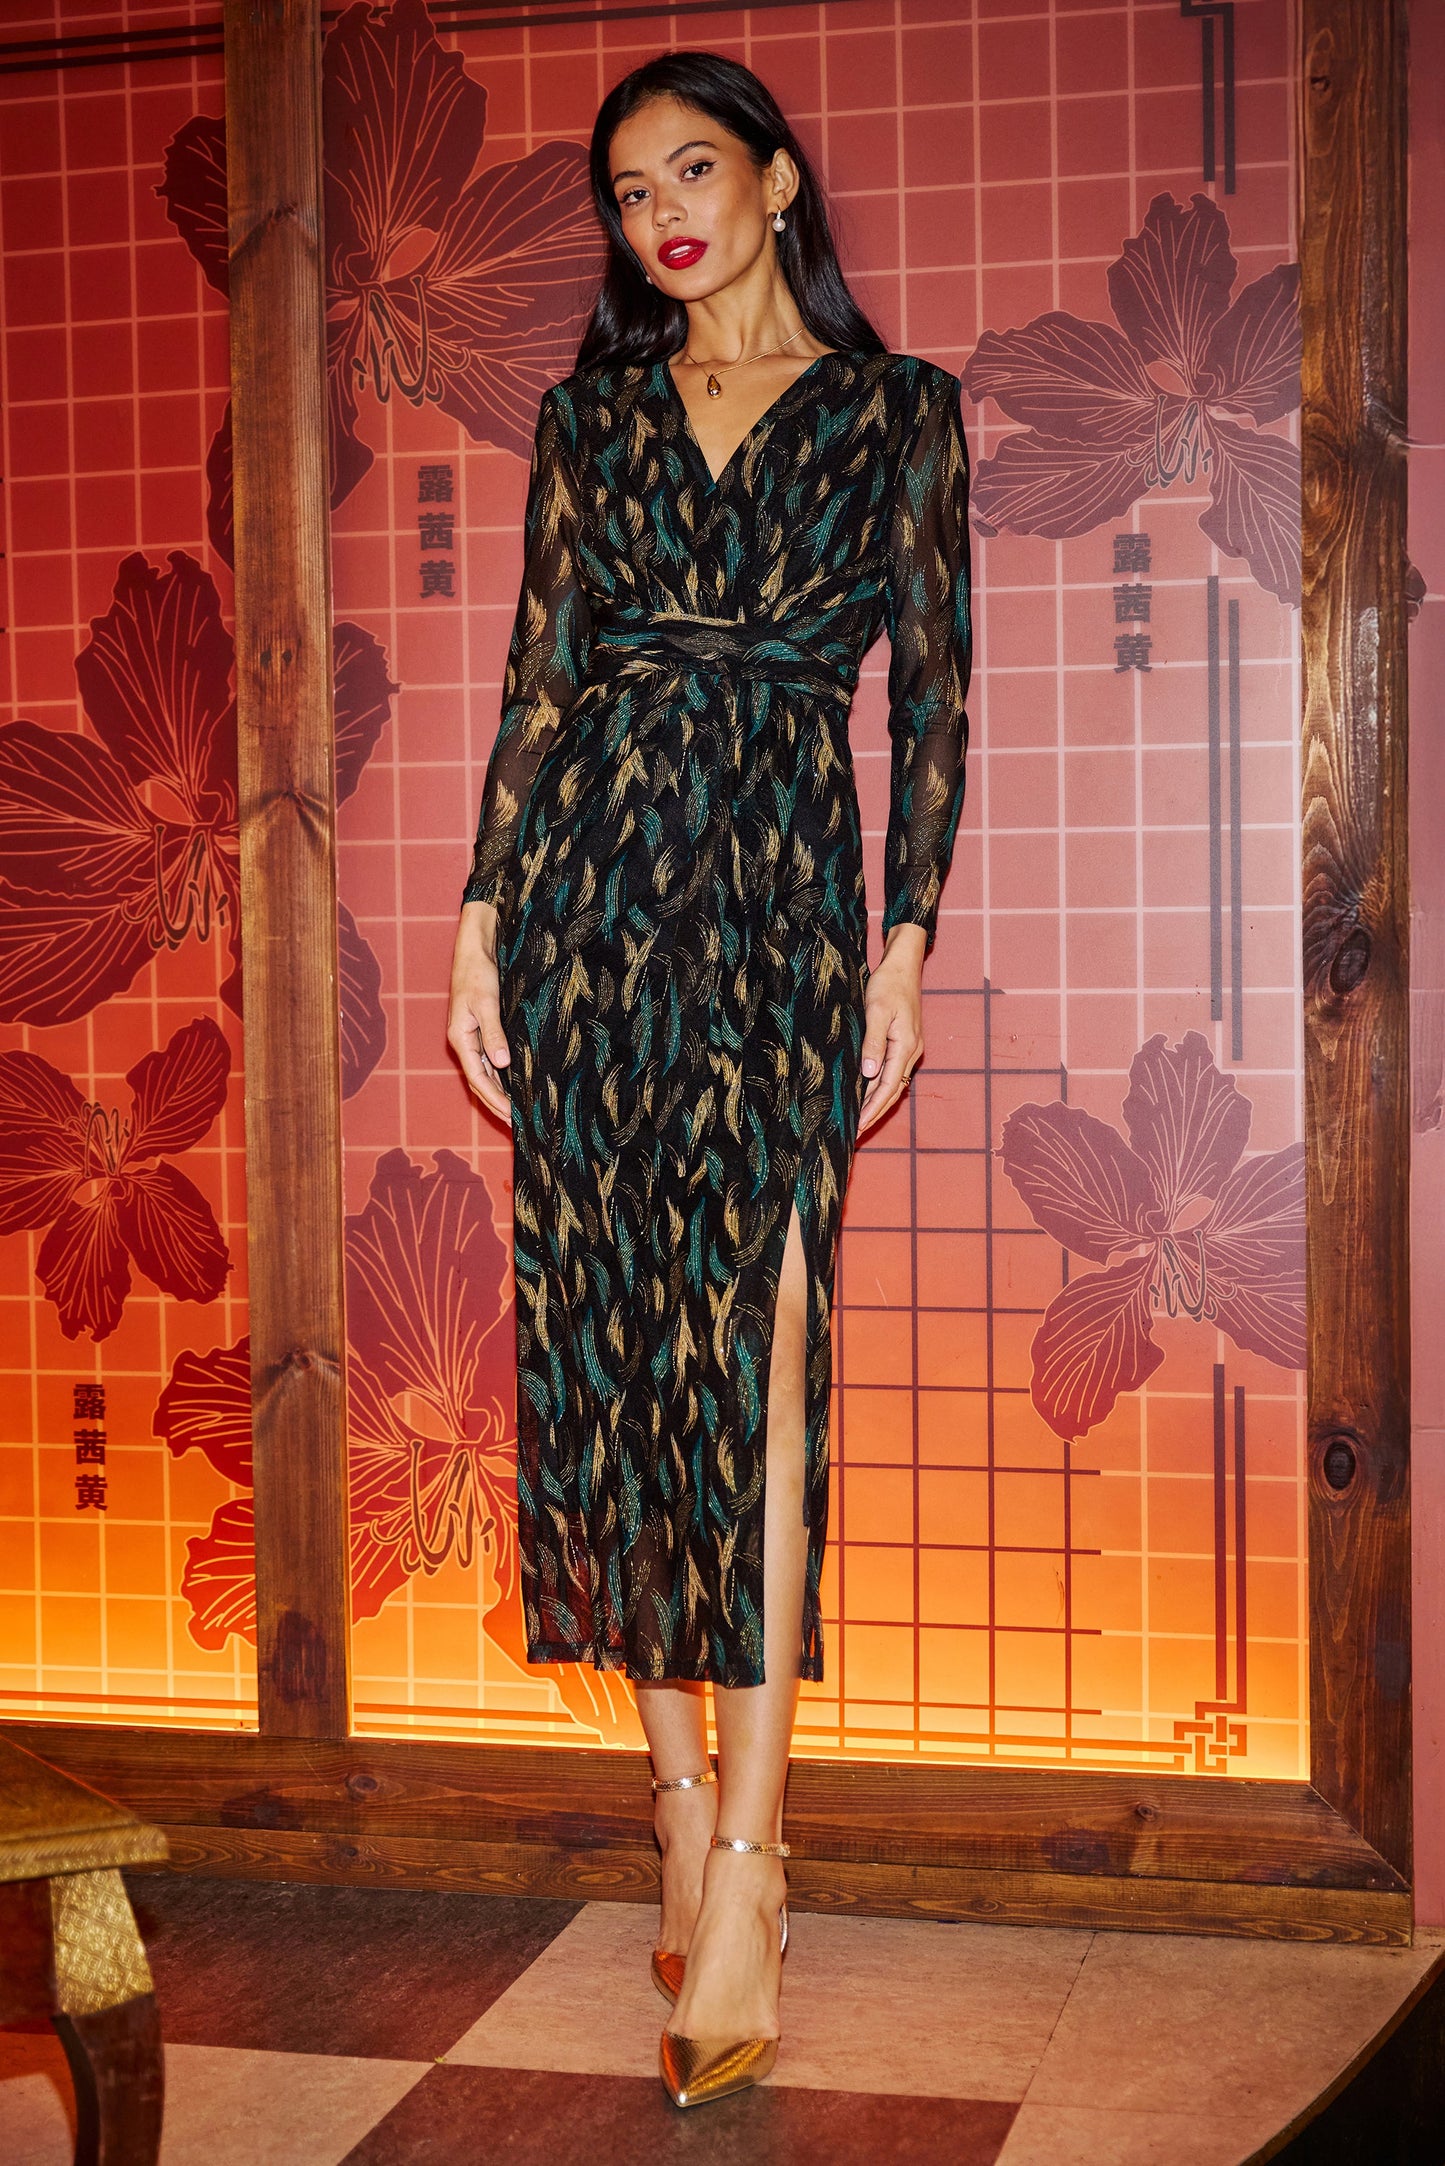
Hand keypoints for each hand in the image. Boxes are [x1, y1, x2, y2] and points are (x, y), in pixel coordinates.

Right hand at [447, 900, 511, 1123]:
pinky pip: (492, 1061)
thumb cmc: (478, 974)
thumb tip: (501, 1064)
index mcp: (461, 1039)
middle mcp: (466, 1043)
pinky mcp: (484, 1031)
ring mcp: (474, 1038)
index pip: (478, 1079)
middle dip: (497, 1104)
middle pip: (481, 1082)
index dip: (495, 1100)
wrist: (475, 951)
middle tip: (519, 1124)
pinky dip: (503, 1076)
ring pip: (487, 1074)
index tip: (512, 1117)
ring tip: (519, 1112)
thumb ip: (494, 1034)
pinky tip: (517, 1085)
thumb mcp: (487, 1003)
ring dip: (501, 1092)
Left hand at [857, 923, 925, 1134]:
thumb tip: (869, 1074)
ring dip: (878, 1101)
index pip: (888, 1087)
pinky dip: (880, 1086)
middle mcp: (910, 1051)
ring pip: (893, 1082)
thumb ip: (872, 1043)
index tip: (859, 1126)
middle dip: (875, 1112)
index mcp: (905, 1046)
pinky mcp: (904, 1042)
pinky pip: (892, 1070)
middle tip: (857, 1131)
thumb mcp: (875, 1011)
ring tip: (860, 1119)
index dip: (873, 1108)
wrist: (903, 966)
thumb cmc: (887, 985)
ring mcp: (909, 1047)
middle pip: (893, 1090)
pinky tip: (867, 1092)